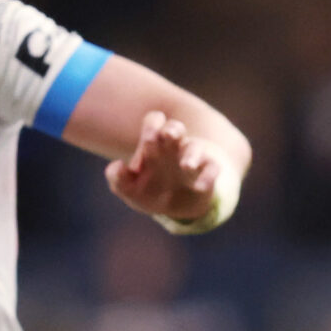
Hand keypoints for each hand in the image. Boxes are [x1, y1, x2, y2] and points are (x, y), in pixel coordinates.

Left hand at [104, 109, 222, 222]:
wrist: (176, 209)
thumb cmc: (150, 191)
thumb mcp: (129, 190)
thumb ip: (117, 179)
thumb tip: (118, 166)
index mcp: (154, 144)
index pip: (154, 121)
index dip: (150, 128)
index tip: (143, 151)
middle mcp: (174, 147)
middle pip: (175, 127)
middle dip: (171, 129)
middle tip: (166, 136)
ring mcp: (192, 159)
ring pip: (196, 146)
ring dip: (192, 154)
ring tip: (186, 166)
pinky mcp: (207, 173)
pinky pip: (213, 168)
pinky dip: (208, 176)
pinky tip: (199, 186)